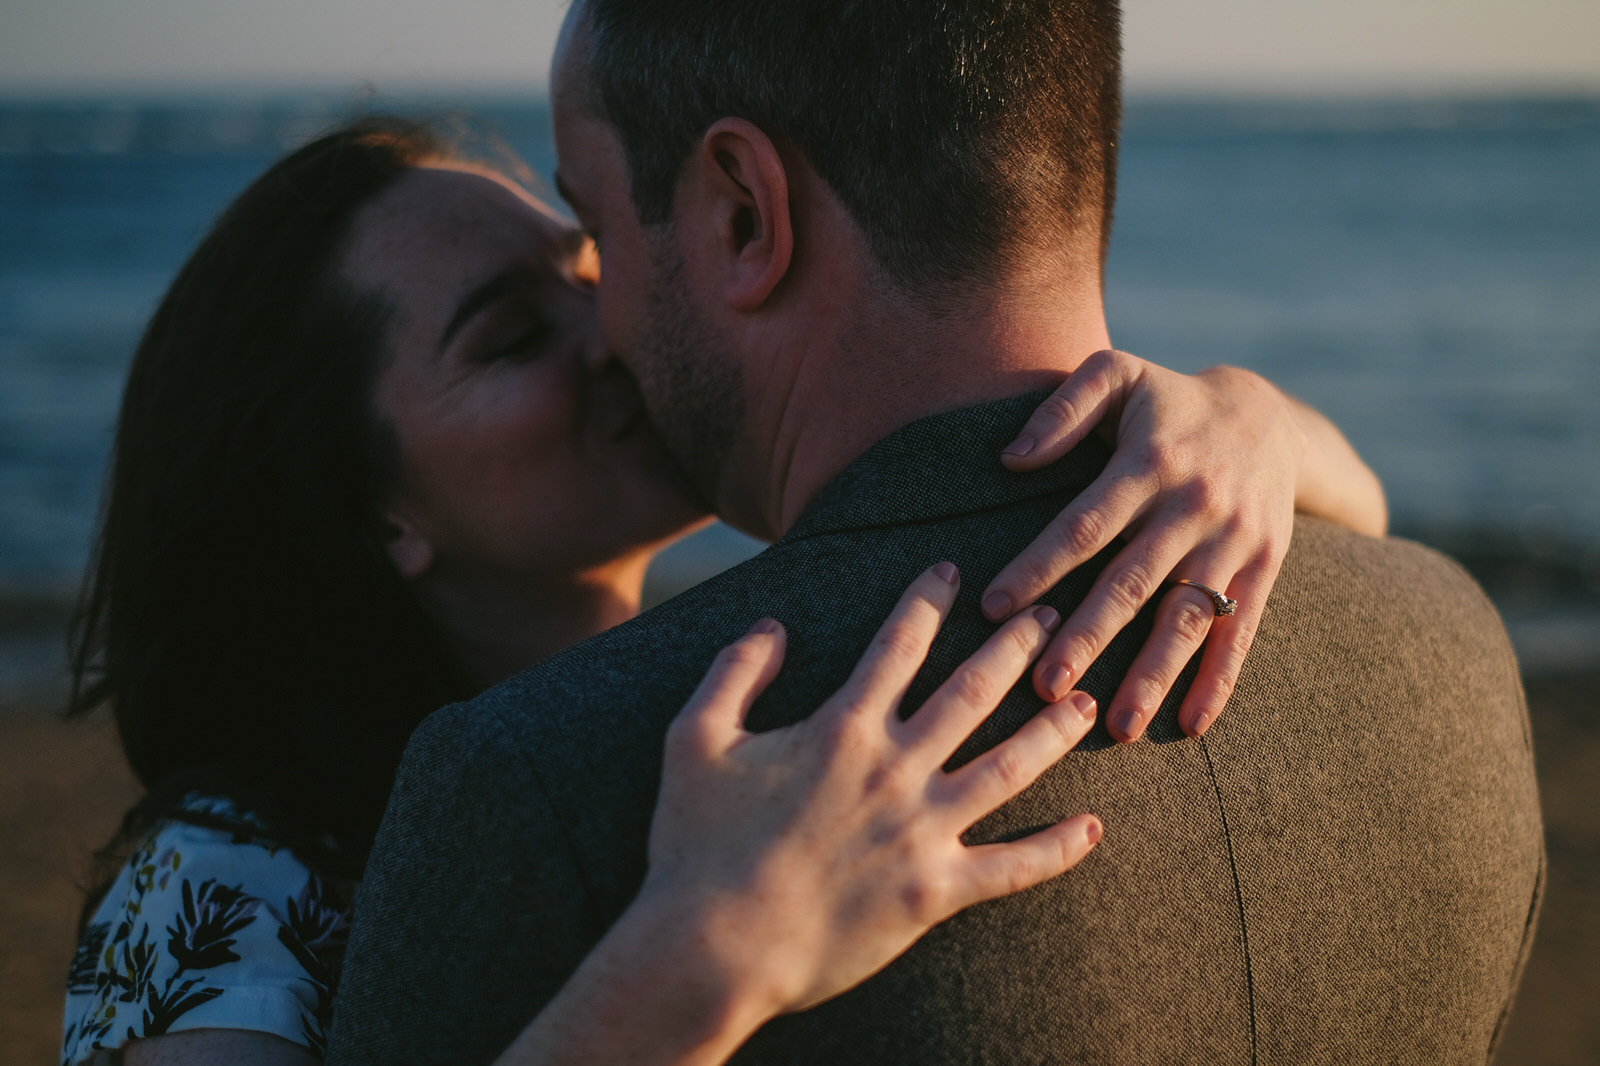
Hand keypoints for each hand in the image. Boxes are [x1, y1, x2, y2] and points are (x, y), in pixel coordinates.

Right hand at [647, 562, 1103, 1024]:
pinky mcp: (935, 892)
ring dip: (1052, 732)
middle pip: (974, 692)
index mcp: (842, 728)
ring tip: (1085, 702)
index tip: (951, 572)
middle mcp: (895, 768)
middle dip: (1016, 648)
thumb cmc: (695, 844)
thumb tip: (771, 626)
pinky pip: (1012, 868)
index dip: (927, 600)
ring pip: (1009, 767)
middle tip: (1052, 618)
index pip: (899, 643)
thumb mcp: (694, 739)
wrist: (712, 947)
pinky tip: (1092, 828)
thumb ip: (734, 673)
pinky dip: (1057, 850)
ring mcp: (922, 830)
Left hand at [982, 350, 1307, 741]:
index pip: (1085, 525)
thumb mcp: (1118, 374)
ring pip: (1187, 618)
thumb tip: (1011, 457)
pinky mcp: (1264, 569)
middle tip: (1044, 686)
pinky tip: (1192, 725)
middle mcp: (1193, 507)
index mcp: (1149, 463)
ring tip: (1117, 725)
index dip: (1038, 566)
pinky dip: (1220, 681)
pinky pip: (1242, 632)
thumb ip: (1064, 409)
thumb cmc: (1166, 402)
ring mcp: (1233, 543)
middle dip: (1088, 637)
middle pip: (1132, 582)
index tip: (993, 608)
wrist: (1269, 414)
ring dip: (1153, 675)